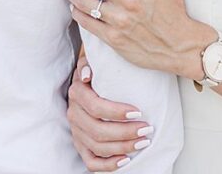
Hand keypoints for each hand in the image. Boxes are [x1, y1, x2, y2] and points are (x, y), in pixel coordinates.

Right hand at [68, 53, 152, 170]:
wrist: (90, 79)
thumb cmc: (100, 69)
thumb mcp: (95, 59)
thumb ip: (91, 61)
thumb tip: (88, 74)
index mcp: (77, 93)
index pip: (95, 107)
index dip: (117, 112)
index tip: (139, 111)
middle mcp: (74, 114)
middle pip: (98, 130)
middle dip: (125, 133)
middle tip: (147, 129)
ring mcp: (77, 132)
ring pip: (97, 147)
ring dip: (122, 147)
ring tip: (143, 142)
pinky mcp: (81, 145)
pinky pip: (91, 162)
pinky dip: (108, 165)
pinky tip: (126, 160)